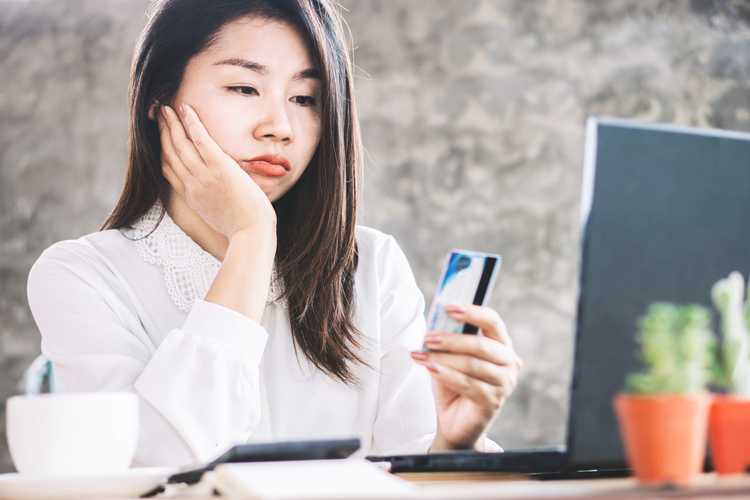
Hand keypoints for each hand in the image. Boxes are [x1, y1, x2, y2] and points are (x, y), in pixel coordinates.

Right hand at [158, 104, 275, 237]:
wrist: (251, 235)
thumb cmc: (243, 229)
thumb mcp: (220, 216)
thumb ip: (213, 202)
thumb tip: (219, 194)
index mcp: (191, 197)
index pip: (168, 170)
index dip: (162, 151)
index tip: (160, 138)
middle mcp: (192, 185)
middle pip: (169, 153)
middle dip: (162, 132)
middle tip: (158, 115)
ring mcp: (203, 176)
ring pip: (180, 144)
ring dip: (171, 123)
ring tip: (166, 108)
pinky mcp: (219, 168)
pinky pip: (200, 140)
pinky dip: (191, 123)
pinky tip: (185, 109)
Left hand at [411, 304, 522, 450]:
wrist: (455, 422)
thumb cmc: (454, 384)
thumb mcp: (450, 357)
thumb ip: (450, 338)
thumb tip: (437, 318)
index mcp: (502, 346)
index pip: (493, 321)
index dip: (472, 312)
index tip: (448, 308)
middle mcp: (509, 363)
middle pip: (482, 344)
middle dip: (452, 340)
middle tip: (428, 338)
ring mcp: (505, 384)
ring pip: (472, 364)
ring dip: (444, 358)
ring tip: (422, 355)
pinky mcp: (493, 402)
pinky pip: (467, 383)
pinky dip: (445, 374)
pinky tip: (430, 368)